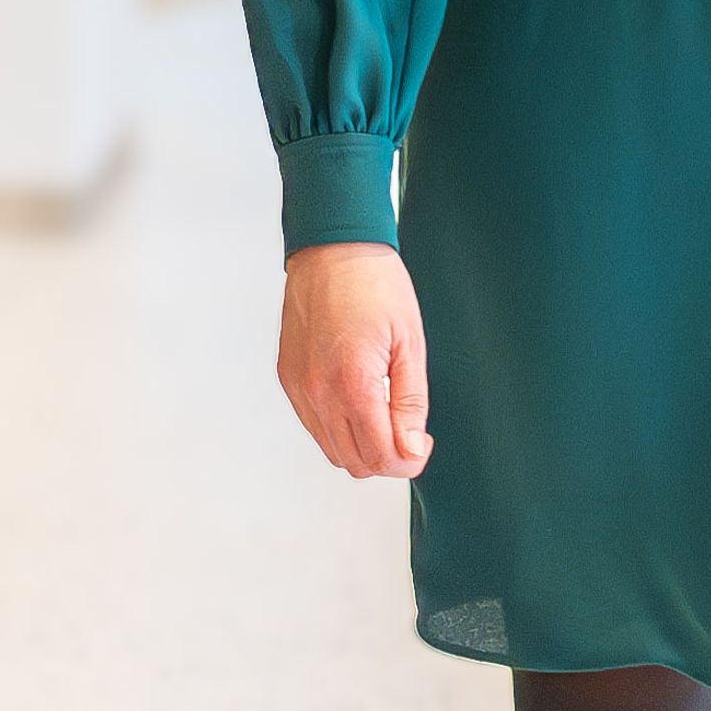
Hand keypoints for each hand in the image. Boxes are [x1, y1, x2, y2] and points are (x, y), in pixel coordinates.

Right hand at [277, 240, 433, 477]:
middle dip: (387, 457)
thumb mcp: (410, 344)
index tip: (422, 441)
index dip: (410, 459)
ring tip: (383, 414)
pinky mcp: (287, 377)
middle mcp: (317, 391)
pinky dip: (337, 428)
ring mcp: (298, 386)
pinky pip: (313, 425)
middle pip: (355, 463)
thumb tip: (411, 449)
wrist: (333, 247)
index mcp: (352, 383)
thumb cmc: (375, 284)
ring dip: (361, 446)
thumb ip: (410, 404)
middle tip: (407, 430)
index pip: (381, 456)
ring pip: (332, 450)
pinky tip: (357, 402)